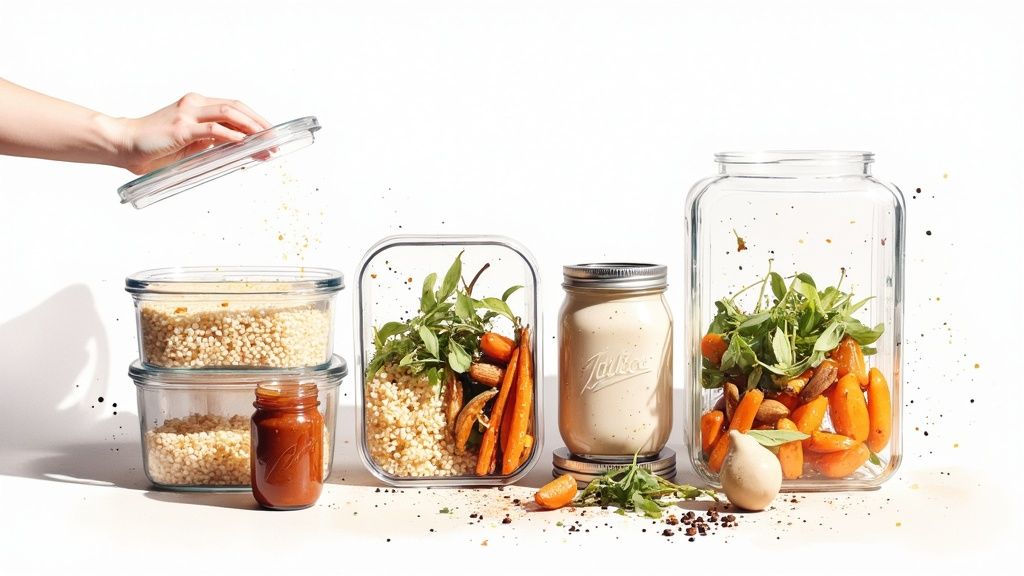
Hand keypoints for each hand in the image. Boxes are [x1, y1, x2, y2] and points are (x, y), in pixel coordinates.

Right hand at [114, 93, 271, 174]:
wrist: (125, 144)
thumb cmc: (155, 146)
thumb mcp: (190, 142)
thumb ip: (209, 140)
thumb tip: (235, 146)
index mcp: (197, 105)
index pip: (234, 107)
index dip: (255, 119)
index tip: (270, 134)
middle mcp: (194, 104)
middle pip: (236, 107)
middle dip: (259, 124)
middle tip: (274, 140)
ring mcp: (187, 114)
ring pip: (228, 113)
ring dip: (251, 128)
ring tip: (265, 141)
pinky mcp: (181, 128)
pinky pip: (212, 129)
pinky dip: (231, 135)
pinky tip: (244, 142)